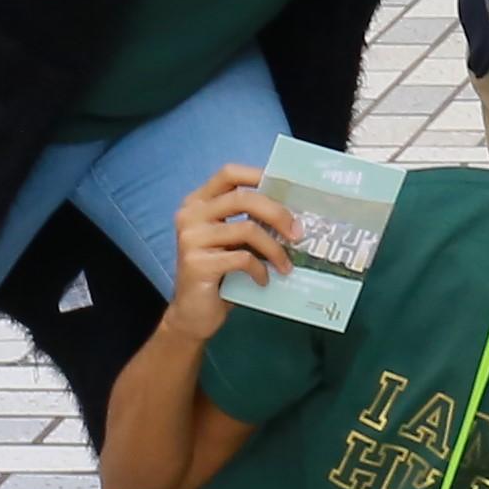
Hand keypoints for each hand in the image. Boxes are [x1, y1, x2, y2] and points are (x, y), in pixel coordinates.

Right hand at [171, 169, 294, 335]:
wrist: (192, 314)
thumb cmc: (219, 274)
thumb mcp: (232, 243)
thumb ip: (249, 222)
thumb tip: (294, 214)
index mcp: (198, 203)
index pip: (229, 173)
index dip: (258, 174)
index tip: (286, 187)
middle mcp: (190, 215)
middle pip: (243, 198)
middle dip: (277, 213)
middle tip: (298, 233)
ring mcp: (191, 238)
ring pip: (247, 229)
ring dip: (275, 249)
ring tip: (286, 266)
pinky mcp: (196, 263)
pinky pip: (242, 258)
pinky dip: (260, 269)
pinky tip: (264, 280)